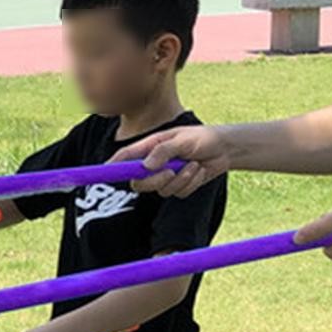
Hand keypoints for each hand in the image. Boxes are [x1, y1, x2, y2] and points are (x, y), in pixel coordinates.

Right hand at [113, 125, 231, 197]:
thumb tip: (146, 166)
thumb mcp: (183, 139)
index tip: (106, 171)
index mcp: (150, 148)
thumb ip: (163, 152)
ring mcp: (165, 176)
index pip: (125, 158)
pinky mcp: (178, 186)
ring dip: (180, 179)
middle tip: (171, 172)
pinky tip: (198, 171)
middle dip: (155, 180)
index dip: (113, 166)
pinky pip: (178, 193)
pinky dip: (190, 183)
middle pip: (139, 182)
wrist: (225, 149)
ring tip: (194, 164)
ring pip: (161, 190)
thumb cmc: (203, 138)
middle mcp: (154, 164)